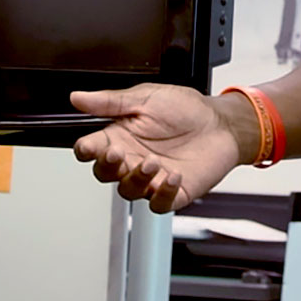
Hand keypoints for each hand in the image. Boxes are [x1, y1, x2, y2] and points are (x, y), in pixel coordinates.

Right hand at [71, 84, 245, 212]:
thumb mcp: (146, 98)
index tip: (88, 147)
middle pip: (105, 173)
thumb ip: (111, 102)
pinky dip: (163, 193)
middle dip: (108, 166)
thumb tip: (79, 97)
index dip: (85, 150)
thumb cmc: (185, 109)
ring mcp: (151, 178)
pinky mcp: (172, 192)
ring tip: (152, 161)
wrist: (221, 123)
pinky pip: (158, 203)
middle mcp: (132, 159)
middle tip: (119, 153)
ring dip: (137, 179)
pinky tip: (172, 176)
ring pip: (129, 190)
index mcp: (121, 136)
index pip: (92, 148)